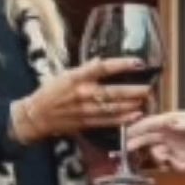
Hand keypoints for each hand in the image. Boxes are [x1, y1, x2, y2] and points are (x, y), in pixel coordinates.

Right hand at [11, 59, 151, 145]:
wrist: (36, 116)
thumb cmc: (50, 92)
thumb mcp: (65, 74)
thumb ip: (85, 69)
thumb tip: (101, 60)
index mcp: (76, 77)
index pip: (102, 68)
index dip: (121, 64)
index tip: (138, 62)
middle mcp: (82, 93)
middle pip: (112, 92)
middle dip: (133, 90)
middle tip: (148, 88)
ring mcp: (84, 110)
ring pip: (112, 108)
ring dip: (131, 105)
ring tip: (145, 100)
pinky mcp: (85, 123)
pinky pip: (107, 121)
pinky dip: (122, 119)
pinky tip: (135, 115)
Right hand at [126, 109, 184, 176]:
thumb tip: (171, 122)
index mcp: (173, 120)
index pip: (150, 123)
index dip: (137, 129)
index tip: (127, 134)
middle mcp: (171, 133)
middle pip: (148, 139)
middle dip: (138, 144)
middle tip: (129, 151)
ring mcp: (175, 146)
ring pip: (159, 154)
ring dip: (164, 161)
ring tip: (180, 163)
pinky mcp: (182, 158)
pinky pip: (171, 164)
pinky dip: (176, 167)